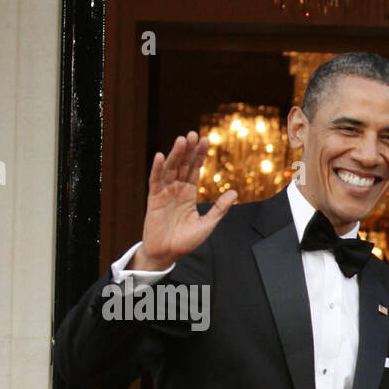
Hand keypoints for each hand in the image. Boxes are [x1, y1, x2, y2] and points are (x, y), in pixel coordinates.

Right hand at [131, 131, 236, 271]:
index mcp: (189, 194)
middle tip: (194, 134)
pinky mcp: (154, 199)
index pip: (195, 170)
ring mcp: (164, 193)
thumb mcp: (208, 223)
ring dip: (176, 154)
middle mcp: (176, 190)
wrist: (168, 254)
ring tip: (182, 140)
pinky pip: (155, 181)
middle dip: (189, 150)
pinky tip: (161, 156)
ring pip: (171, 169)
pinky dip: (157, 169)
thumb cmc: (186, 241)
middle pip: (183, 165)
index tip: (206, 140)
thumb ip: (219, 208)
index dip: (200, 155)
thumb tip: (234, 192)